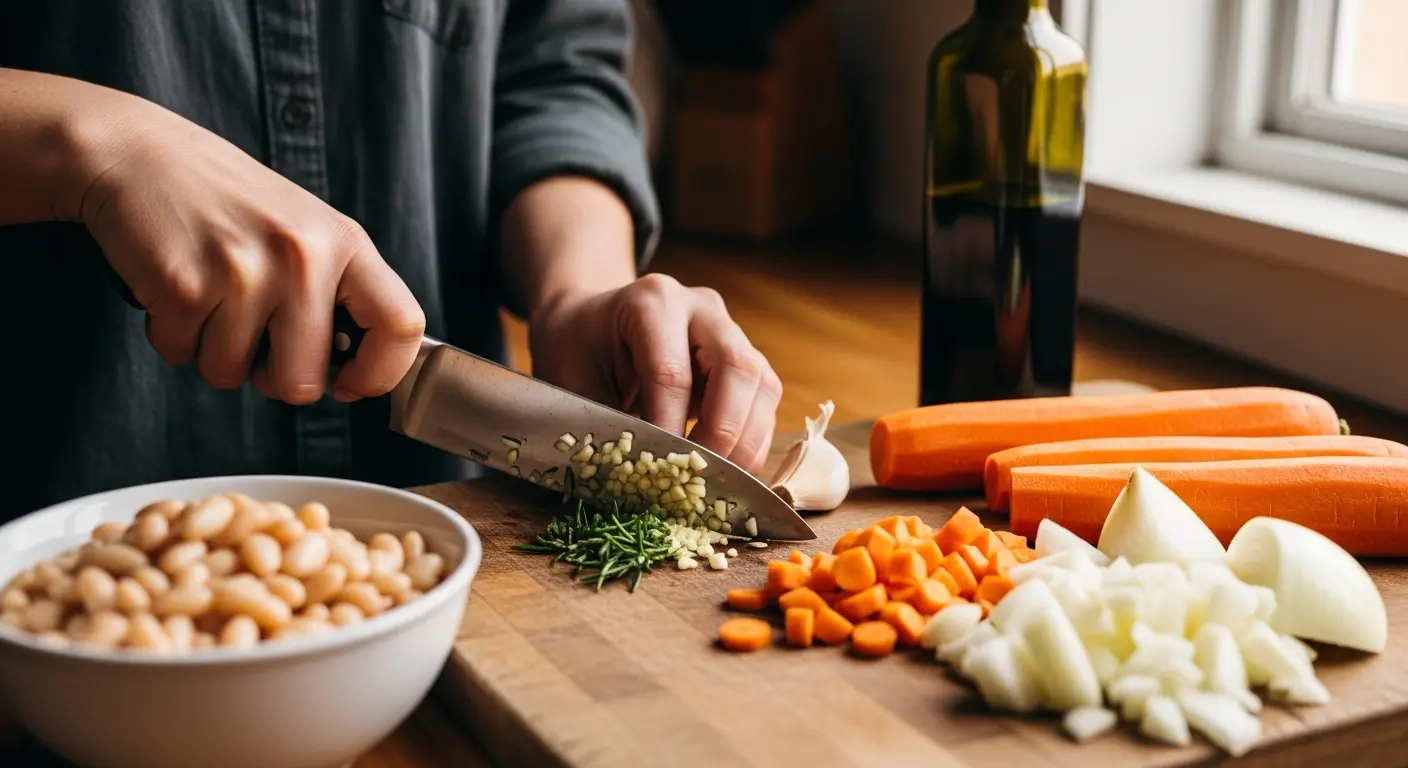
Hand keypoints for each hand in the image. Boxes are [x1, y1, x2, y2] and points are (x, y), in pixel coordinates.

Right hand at [73, 95, 423, 403]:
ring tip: (209, 296)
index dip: (380, 373)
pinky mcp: (184, 286)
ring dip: (213, 351)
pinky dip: (173, 335)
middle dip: (273, 378)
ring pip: (233, 375)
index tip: (351, 384)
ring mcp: (244, 272)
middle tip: (255, 339)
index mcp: (343, 241)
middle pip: (305, 382)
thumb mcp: (305, 229)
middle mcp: (302, 257)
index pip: (400, 325)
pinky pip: (182, 355)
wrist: (139, 152)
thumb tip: (351, 371)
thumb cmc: (225, 200)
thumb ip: (335, 289)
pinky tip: (174, 288)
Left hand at [528, 274, 782, 475]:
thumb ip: (602, 422)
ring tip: (718, 482)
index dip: (669, 428)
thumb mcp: (571, 379)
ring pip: (762, 384)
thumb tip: (636, 477)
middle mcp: (701, 309)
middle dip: (723, 432)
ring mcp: (730, 330)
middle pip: (736, 368)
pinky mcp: (746, 358)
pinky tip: (729, 470)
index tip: (660, 472)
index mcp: (652, 303)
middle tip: (699, 477)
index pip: (671, 372)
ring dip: (746, 441)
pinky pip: (765, 400)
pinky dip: (753, 441)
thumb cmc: (579, 348)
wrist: (592, 320)